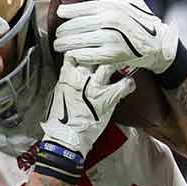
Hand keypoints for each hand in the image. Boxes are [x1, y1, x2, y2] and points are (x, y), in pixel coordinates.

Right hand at [37, 59, 134, 180]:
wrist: (66, 137)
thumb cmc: (59, 120)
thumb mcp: (57, 95)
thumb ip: (65, 83)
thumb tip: (69, 77)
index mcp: (66, 76)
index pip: (74, 51)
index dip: (82, 48)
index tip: (88, 49)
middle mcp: (81, 77)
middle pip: (92, 53)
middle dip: (100, 51)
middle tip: (109, 50)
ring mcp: (95, 86)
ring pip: (108, 64)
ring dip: (116, 62)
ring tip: (122, 62)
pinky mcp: (108, 98)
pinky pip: (124, 84)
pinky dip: (129, 83)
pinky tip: (130, 84)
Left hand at [50, 0, 180, 73]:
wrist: (160, 44)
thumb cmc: (143, 20)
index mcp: (112, 6)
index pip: (81, 8)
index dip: (67, 12)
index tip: (59, 14)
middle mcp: (110, 21)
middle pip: (76, 25)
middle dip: (63, 31)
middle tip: (56, 35)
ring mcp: (111, 38)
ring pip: (79, 41)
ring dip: (64, 44)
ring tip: (58, 45)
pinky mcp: (113, 55)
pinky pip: (88, 55)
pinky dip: (77, 55)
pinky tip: (71, 55)